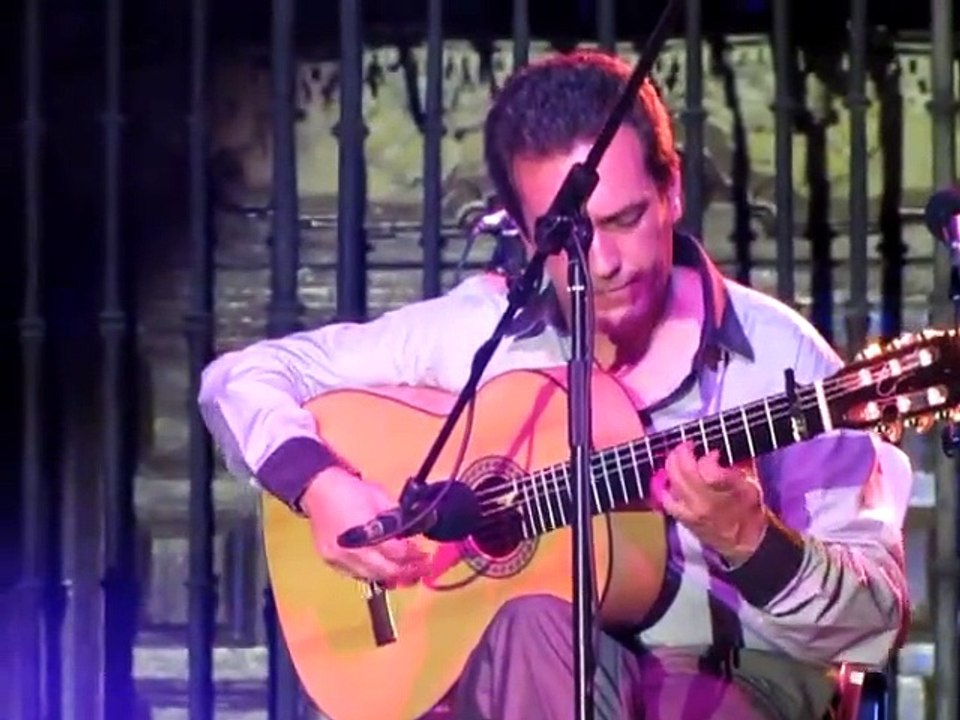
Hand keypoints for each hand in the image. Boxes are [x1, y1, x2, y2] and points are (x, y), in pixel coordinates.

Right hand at [299, 467, 430, 586]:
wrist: (317, 489)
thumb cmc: (351, 490)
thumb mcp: (380, 497)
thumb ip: (398, 517)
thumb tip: (414, 532)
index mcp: (366, 532)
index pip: (396, 552)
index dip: (414, 556)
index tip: (426, 557)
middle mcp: (352, 551)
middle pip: (385, 571)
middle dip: (406, 572)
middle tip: (422, 570)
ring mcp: (339, 559)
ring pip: (371, 577)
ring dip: (390, 576)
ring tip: (406, 574)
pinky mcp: (331, 561)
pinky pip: (356, 574)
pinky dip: (372, 573)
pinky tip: (382, 570)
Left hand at [651, 442, 767, 564]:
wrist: (744, 544)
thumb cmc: (750, 510)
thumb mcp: (753, 485)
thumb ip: (735, 466)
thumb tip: (714, 451)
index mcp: (731, 492)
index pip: (709, 470)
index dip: (708, 457)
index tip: (712, 452)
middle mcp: (708, 502)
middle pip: (685, 471)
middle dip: (683, 453)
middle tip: (686, 446)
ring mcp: (693, 512)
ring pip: (673, 482)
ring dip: (672, 465)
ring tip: (677, 457)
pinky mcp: (683, 519)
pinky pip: (667, 499)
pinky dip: (666, 486)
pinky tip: (670, 479)